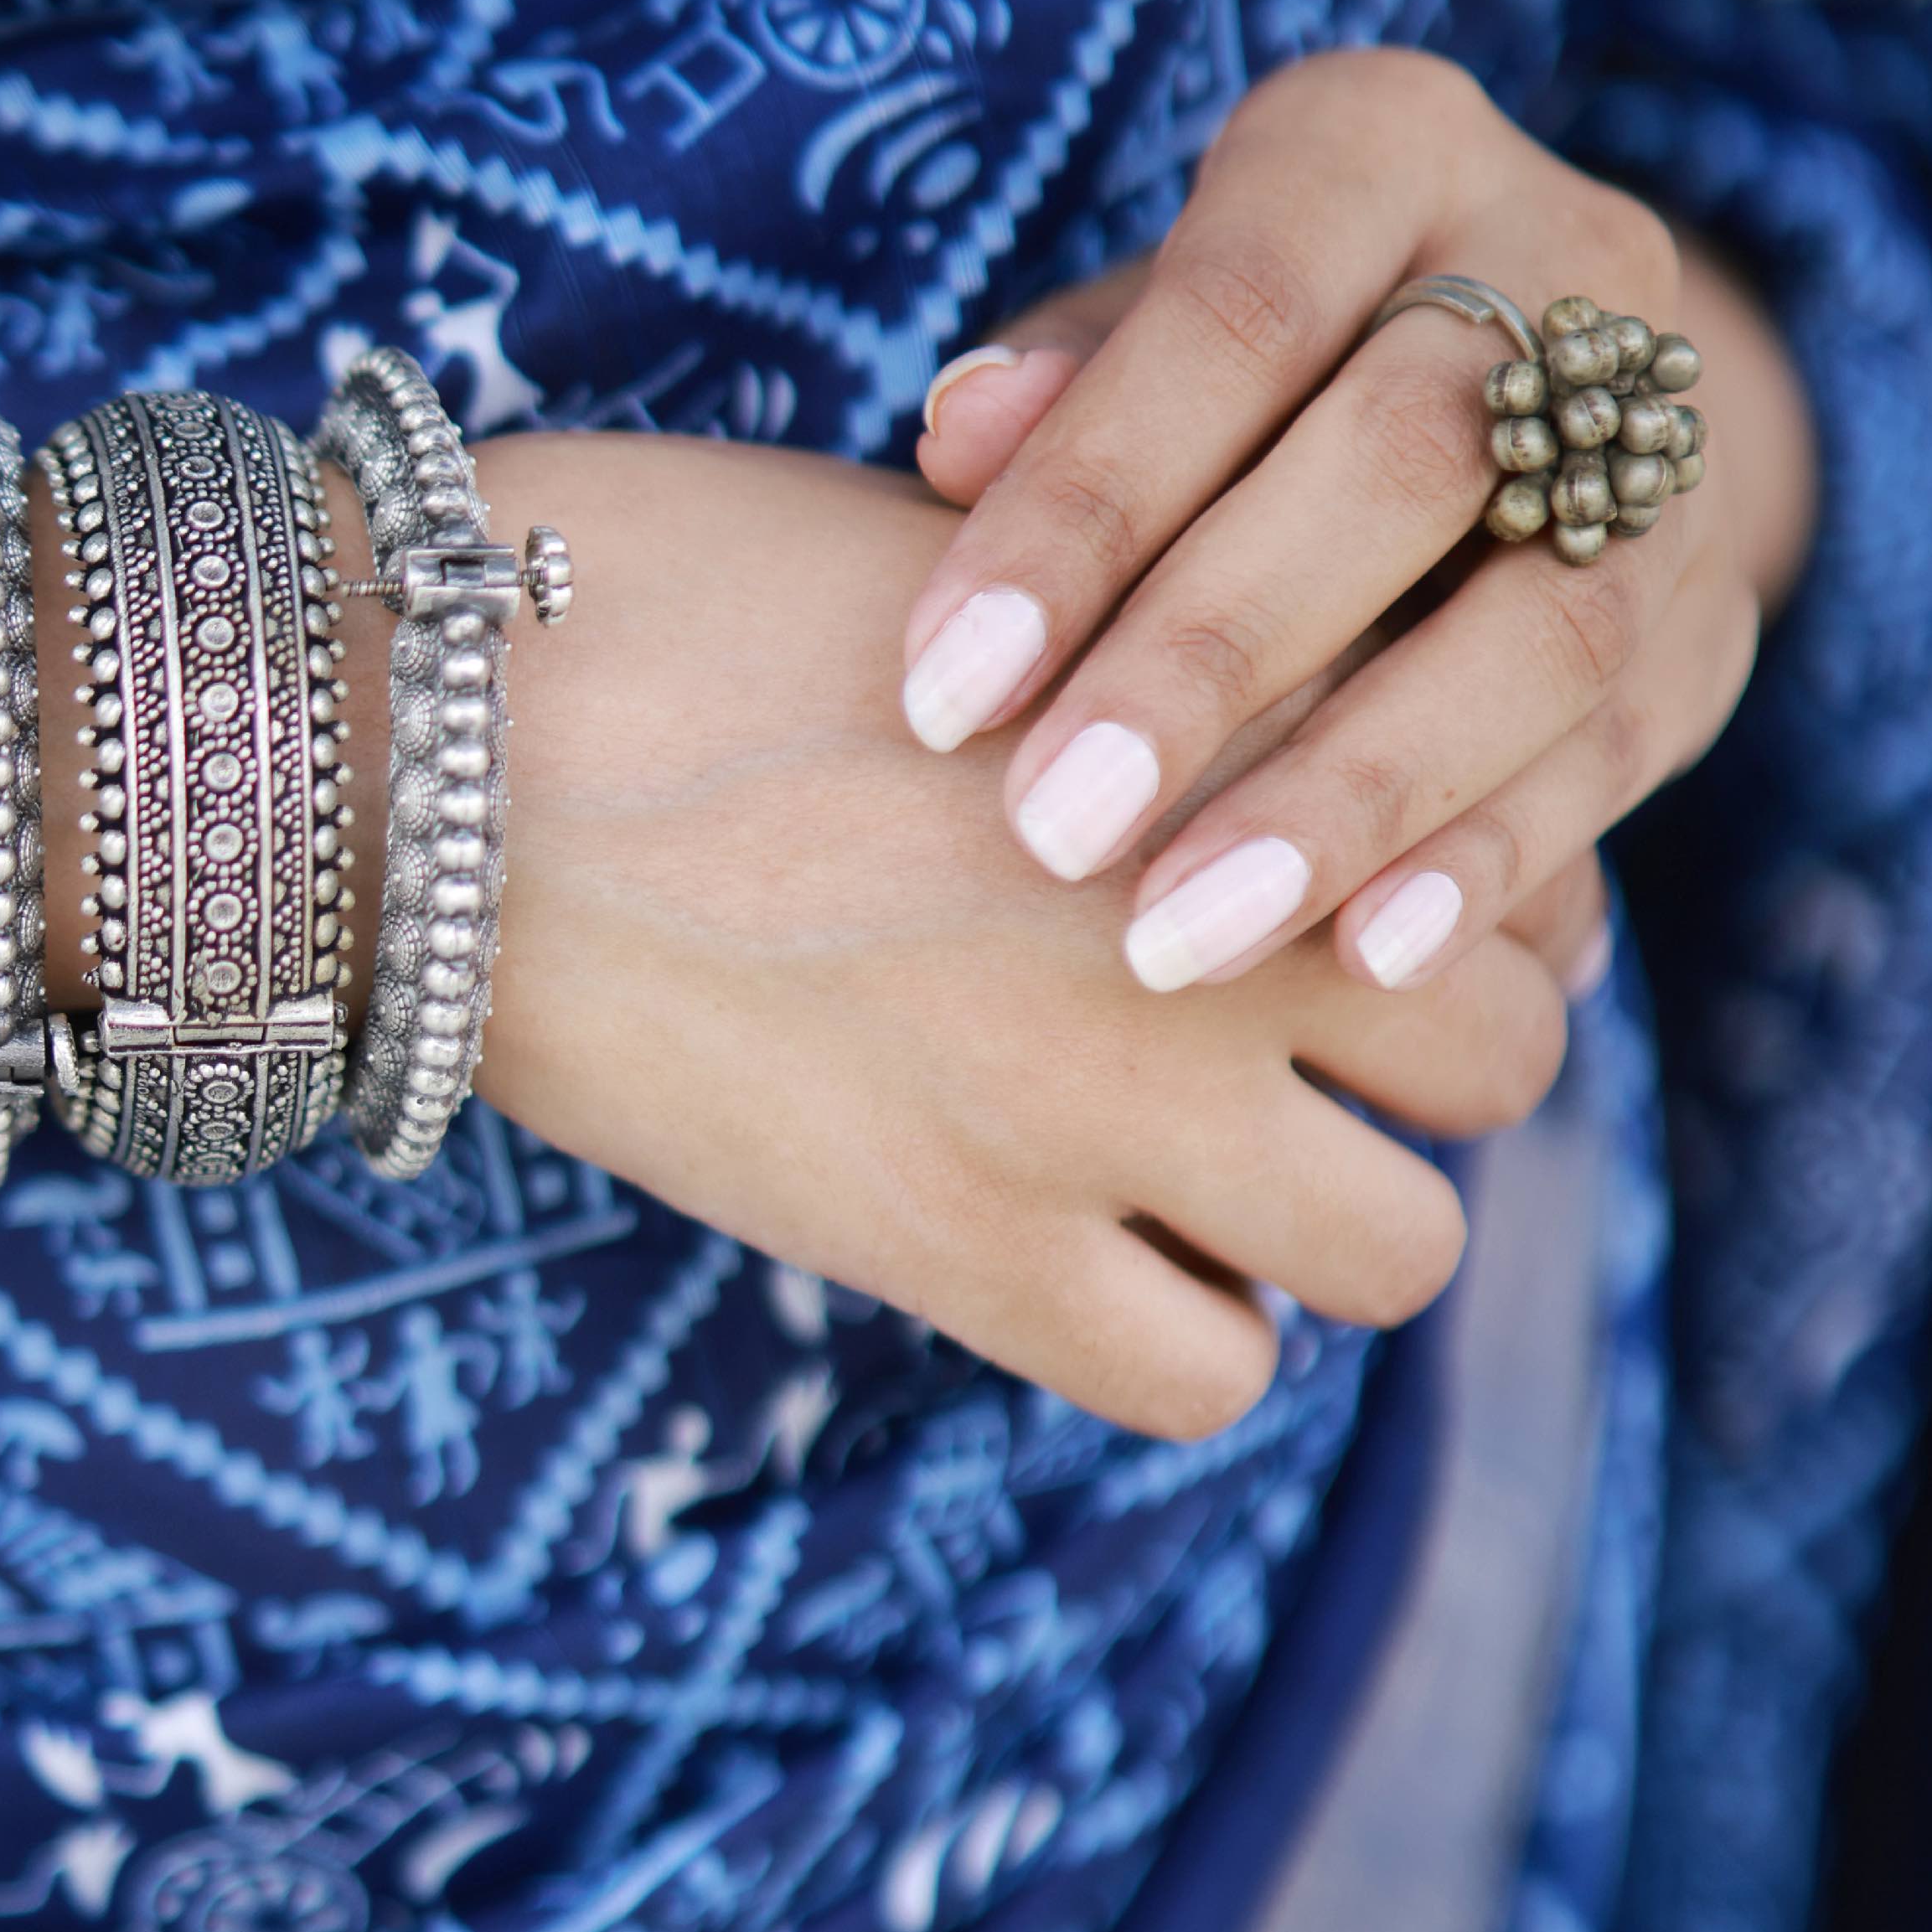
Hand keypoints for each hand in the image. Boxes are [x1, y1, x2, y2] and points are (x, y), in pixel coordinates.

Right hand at [454, 432, 1567, 1436]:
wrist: (421, 752)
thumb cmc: (657, 596)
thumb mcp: (970, 555)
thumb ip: (1156, 639)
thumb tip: (1273, 710)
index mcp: (1221, 723)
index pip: (1507, 841)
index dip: (1461, 873)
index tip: (1366, 884)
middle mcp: (1210, 923)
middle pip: (1510, 1053)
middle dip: (1429, 1049)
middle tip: (1300, 1032)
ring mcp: (1100, 1108)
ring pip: (1402, 1248)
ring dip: (1334, 1212)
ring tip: (1211, 1160)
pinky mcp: (961, 1252)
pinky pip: (1205, 1376)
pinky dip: (1186, 1330)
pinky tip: (1094, 1250)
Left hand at [900, 50, 1815, 1001]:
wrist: (1505, 384)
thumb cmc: (1235, 366)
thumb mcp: (1133, 326)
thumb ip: (1062, 384)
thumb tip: (957, 436)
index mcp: (1386, 144)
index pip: (1238, 317)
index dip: (1088, 505)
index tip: (942, 691)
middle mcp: (1571, 261)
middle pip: (1413, 459)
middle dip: (1215, 658)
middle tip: (1054, 830)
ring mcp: (1672, 441)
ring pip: (1542, 623)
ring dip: (1354, 796)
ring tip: (1186, 937)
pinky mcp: (1716, 607)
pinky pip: (1619, 742)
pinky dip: (1490, 859)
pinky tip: (1368, 961)